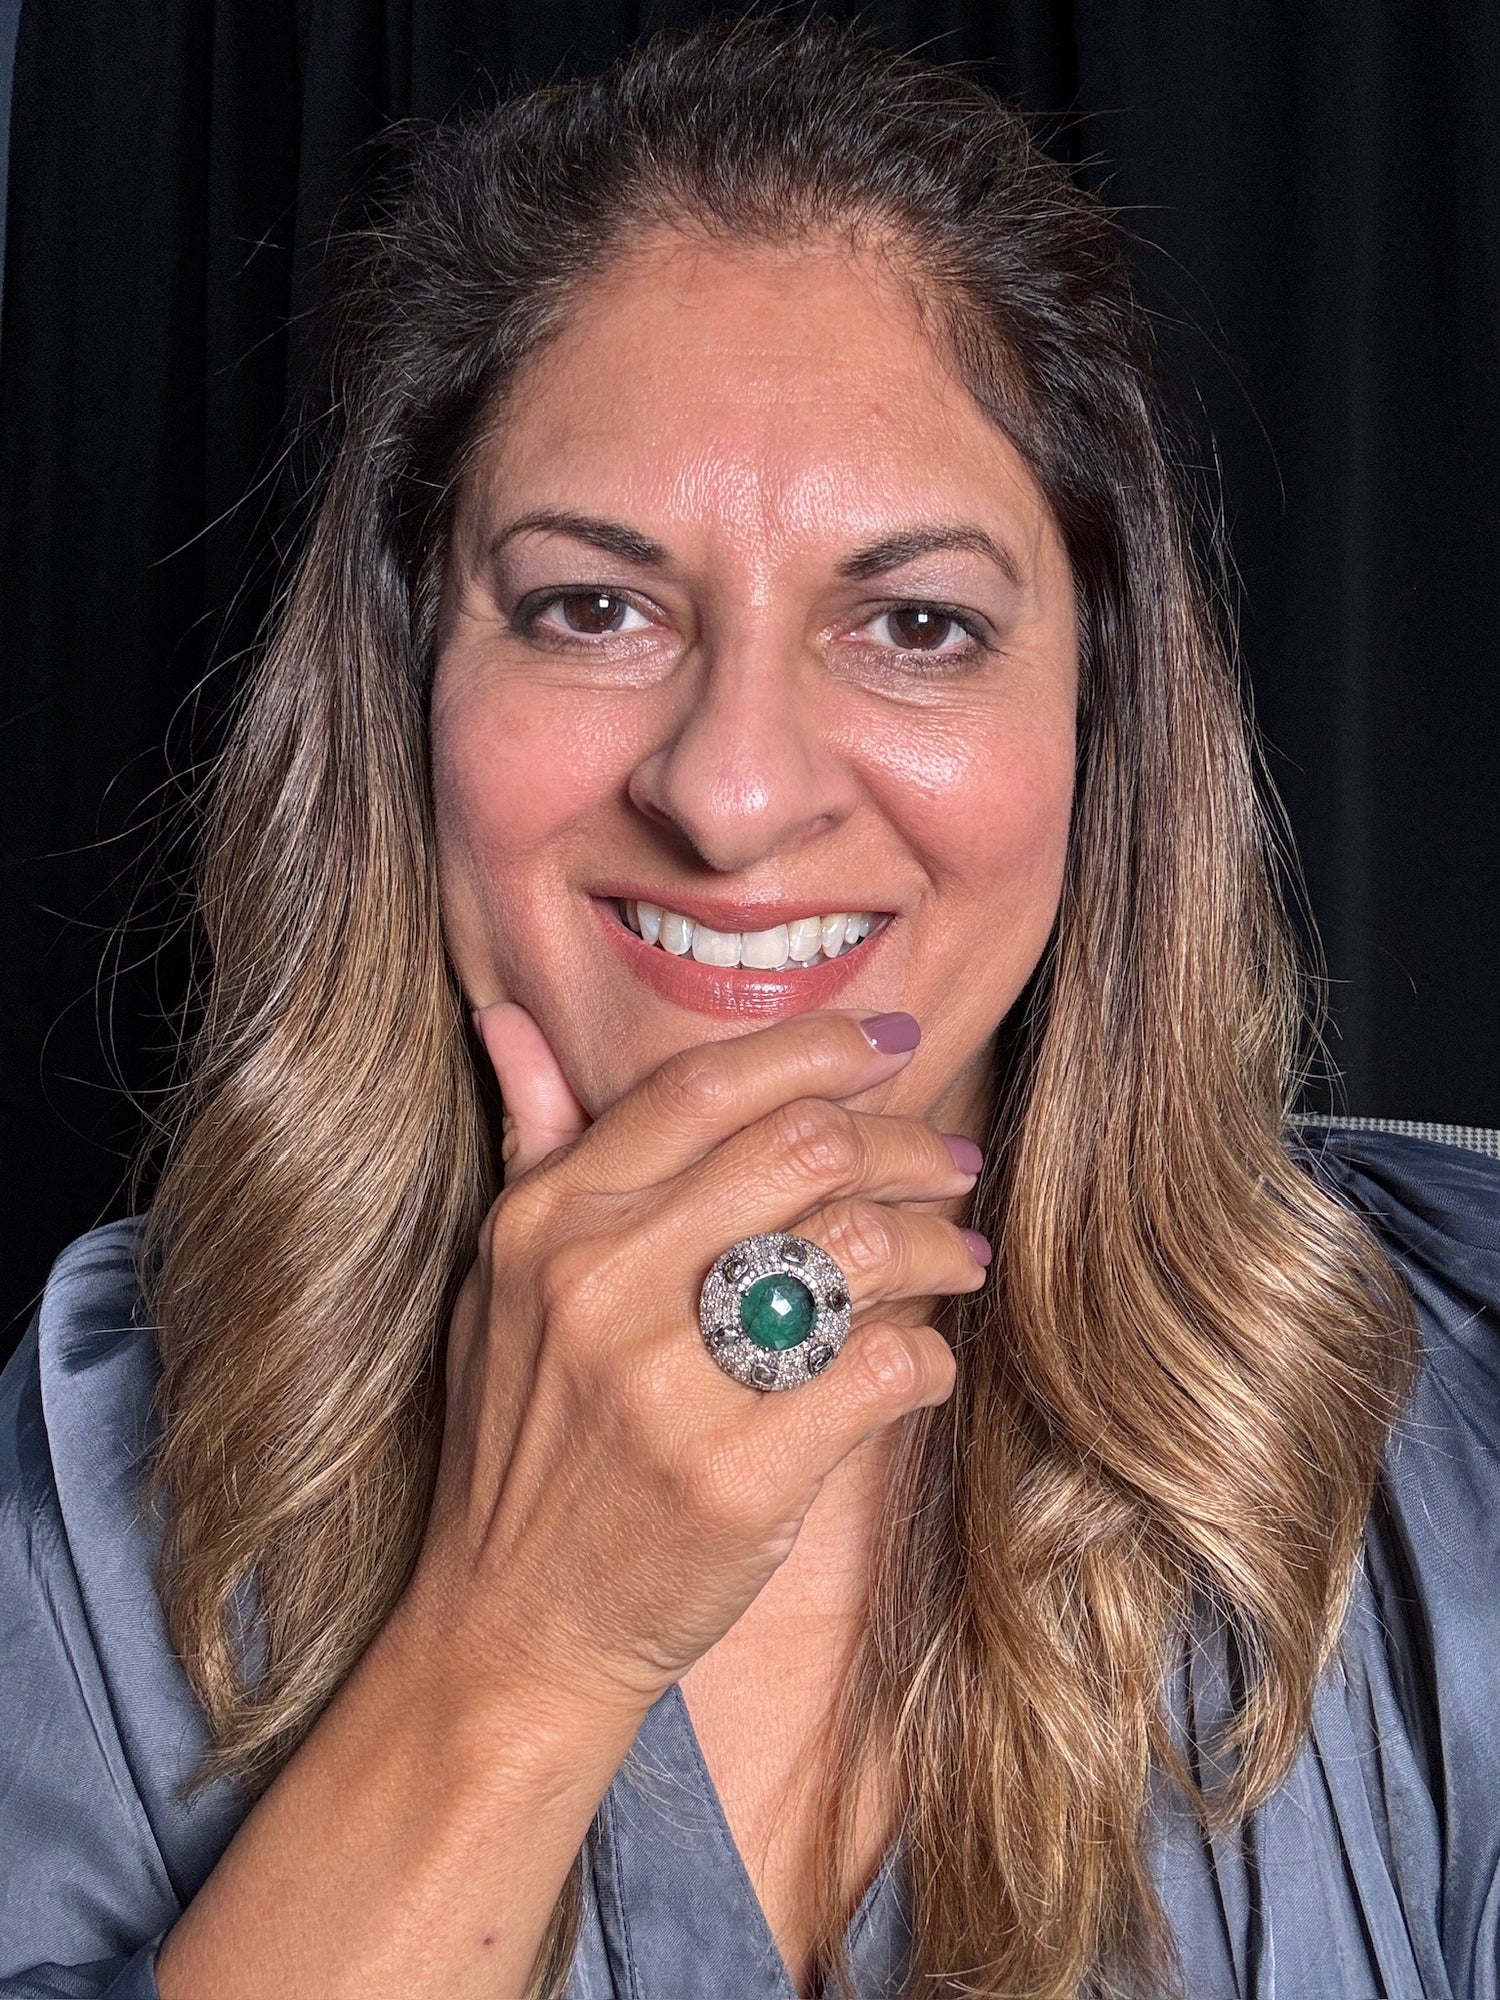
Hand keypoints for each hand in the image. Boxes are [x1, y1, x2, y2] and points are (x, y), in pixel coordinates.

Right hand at [409, 1003, 985, 1712]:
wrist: (515, 1627)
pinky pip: (883, 1368)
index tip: (892, 1045)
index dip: (822, 1049)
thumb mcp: (497, 1283)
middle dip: (910, 1142)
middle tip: (953, 1162)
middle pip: (808, 1147)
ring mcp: (668, 1382)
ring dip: (941, 1241)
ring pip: (860, 1247)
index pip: (708, 1085)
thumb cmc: (521, 1440)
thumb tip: (508, 1014)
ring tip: (962, 1253)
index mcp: (551, 1219)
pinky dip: (928, 1353)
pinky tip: (923, 1357)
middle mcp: (602, 1282)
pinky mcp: (737, 1477)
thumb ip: (529, 1144)